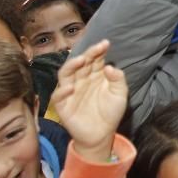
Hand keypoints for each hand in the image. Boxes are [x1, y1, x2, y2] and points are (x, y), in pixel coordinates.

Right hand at [52, 40, 127, 162]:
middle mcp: (81, 80)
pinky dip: (62, 91)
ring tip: (81, 60)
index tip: (106, 44)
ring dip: (71, 66)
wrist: (103, 134)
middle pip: (80, 63)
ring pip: (65, 74)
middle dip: (87, 54)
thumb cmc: (111, 111)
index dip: (98, 50)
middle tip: (96, 49)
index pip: (94, 59)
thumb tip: (110, 67)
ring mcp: (70, 92)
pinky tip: (71, 88)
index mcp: (95, 75)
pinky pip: (58, 96)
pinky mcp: (63, 106)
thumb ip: (118, 79)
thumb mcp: (120, 94)